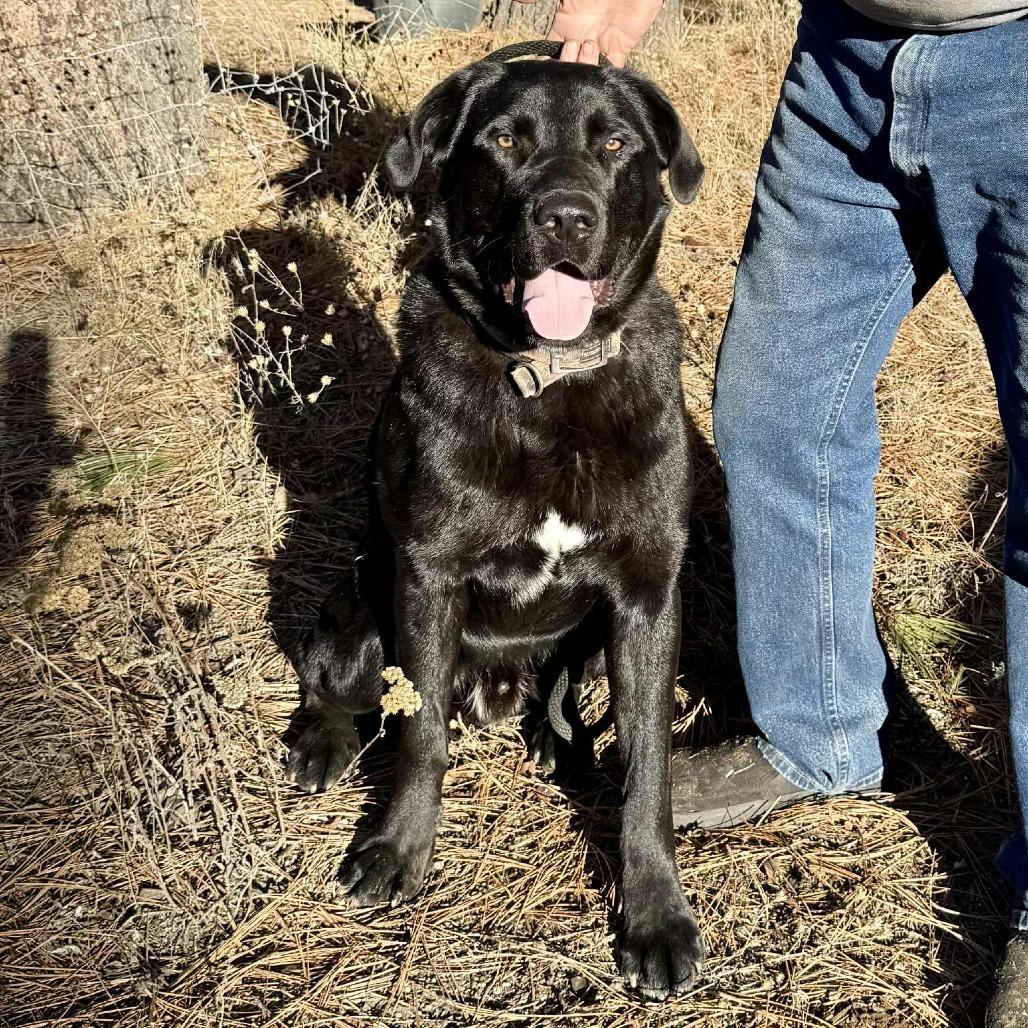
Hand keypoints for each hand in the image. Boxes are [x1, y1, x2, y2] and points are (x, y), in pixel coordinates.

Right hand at [547, 0, 663, 66]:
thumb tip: (519, 1)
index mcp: (565, 25)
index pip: (549, 53)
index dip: (545, 64)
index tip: (544, 65)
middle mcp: (580, 39)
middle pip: (567, 68)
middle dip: (567, 64)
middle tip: (575, 46)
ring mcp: (599, 46)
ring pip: (586, 73)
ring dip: (586, 66)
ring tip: (591, 45)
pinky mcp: (620, 50)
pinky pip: (610, 72)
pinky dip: (604, 75)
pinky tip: (600, 66)